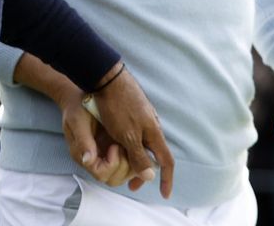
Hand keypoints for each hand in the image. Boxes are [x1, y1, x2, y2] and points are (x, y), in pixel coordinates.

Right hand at [60, 93, 134, 186]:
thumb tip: (87, 160)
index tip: (115, 146)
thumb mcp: (77, 121)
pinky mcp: (115, 148)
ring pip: (123, 173)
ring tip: (132, 144)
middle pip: (114, 178)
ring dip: (131, 163)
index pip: (101, 174)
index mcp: (84, 156)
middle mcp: (96, 159)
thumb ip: (83, 142)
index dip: (111, 165)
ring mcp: (106, 155)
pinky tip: (138, 146)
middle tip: (127, 147)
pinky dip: (136, 158)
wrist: (82, 96)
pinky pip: (128, 161)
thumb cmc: (77, 108)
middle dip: (124, 166)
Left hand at [91, 62, 174, 198]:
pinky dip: (131, 147)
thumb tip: (151, 176)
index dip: (167, 179)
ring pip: (145, 144)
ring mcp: (143, 117)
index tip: (165, 194)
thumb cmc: (117, 107)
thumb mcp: (127, 136)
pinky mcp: (134, 111)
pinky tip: (121, 148)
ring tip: (124, 168)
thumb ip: (139, 156)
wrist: (107, 78)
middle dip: (145, 171)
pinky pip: (137, 135)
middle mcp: (152, 125)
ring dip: (136, 159)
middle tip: (132, 184)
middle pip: (155, 154)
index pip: (166, 160)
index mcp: (154, 132)